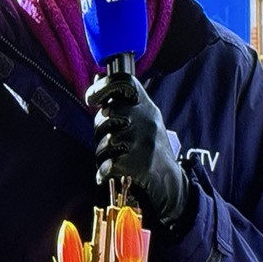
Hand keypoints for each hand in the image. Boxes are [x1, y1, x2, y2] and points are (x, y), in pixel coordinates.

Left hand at [87, 72, 187, 226]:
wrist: (171, 185)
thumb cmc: (149, 150)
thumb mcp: (142, 119)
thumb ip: (121, 101)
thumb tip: (99, 76)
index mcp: (147, 107)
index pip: (124, 83)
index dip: (103, 87)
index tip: (91, 98)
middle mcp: (148, 120)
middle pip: (107, 115)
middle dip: (100, 130)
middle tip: (110, 140)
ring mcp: (145, 142)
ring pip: (105, 141)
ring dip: (104, 154)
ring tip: (117, 158)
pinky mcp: (140, 164)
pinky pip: (107, 164)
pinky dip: (105, 172)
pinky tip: (113, 174)